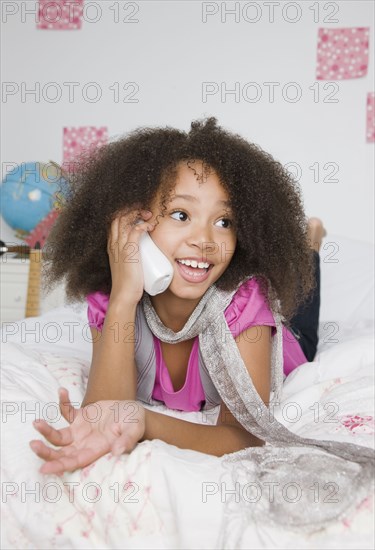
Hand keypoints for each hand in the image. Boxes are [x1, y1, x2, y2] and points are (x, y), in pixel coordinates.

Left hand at [29, 388, 145, 474]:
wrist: (133, 412)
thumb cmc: (135, 423)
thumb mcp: (134, 430)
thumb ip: (126, 441)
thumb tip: (117, 451)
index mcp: (95, 451)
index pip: (73, 462)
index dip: (59, 466)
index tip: (44, 468)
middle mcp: (84, 444)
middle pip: (60, 452)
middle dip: (45, 452)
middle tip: (33, 445)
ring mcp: (80, 431)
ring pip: (58, 436)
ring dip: (46, 431)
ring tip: (36, 423)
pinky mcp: (81, 417)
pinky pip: (67, 412)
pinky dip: (63, 403)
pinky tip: (62, 391)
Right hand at [107, 208, 155, 304]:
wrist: (124, 295)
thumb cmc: (128, 282)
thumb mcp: (126, 264)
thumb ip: (132, 257)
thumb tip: (145, 253)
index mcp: (111, 245)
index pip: (114, 221)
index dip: (126, 213)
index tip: (139, 214)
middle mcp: (113, 243)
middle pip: (119, 216)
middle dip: (132, 209)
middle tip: (146, 213)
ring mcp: (120, 247)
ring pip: (126, 221)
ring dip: (139, 214)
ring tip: (149, 216)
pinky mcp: (129, 252)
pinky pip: (135, 231)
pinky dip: (143, 225)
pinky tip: (150, 226)